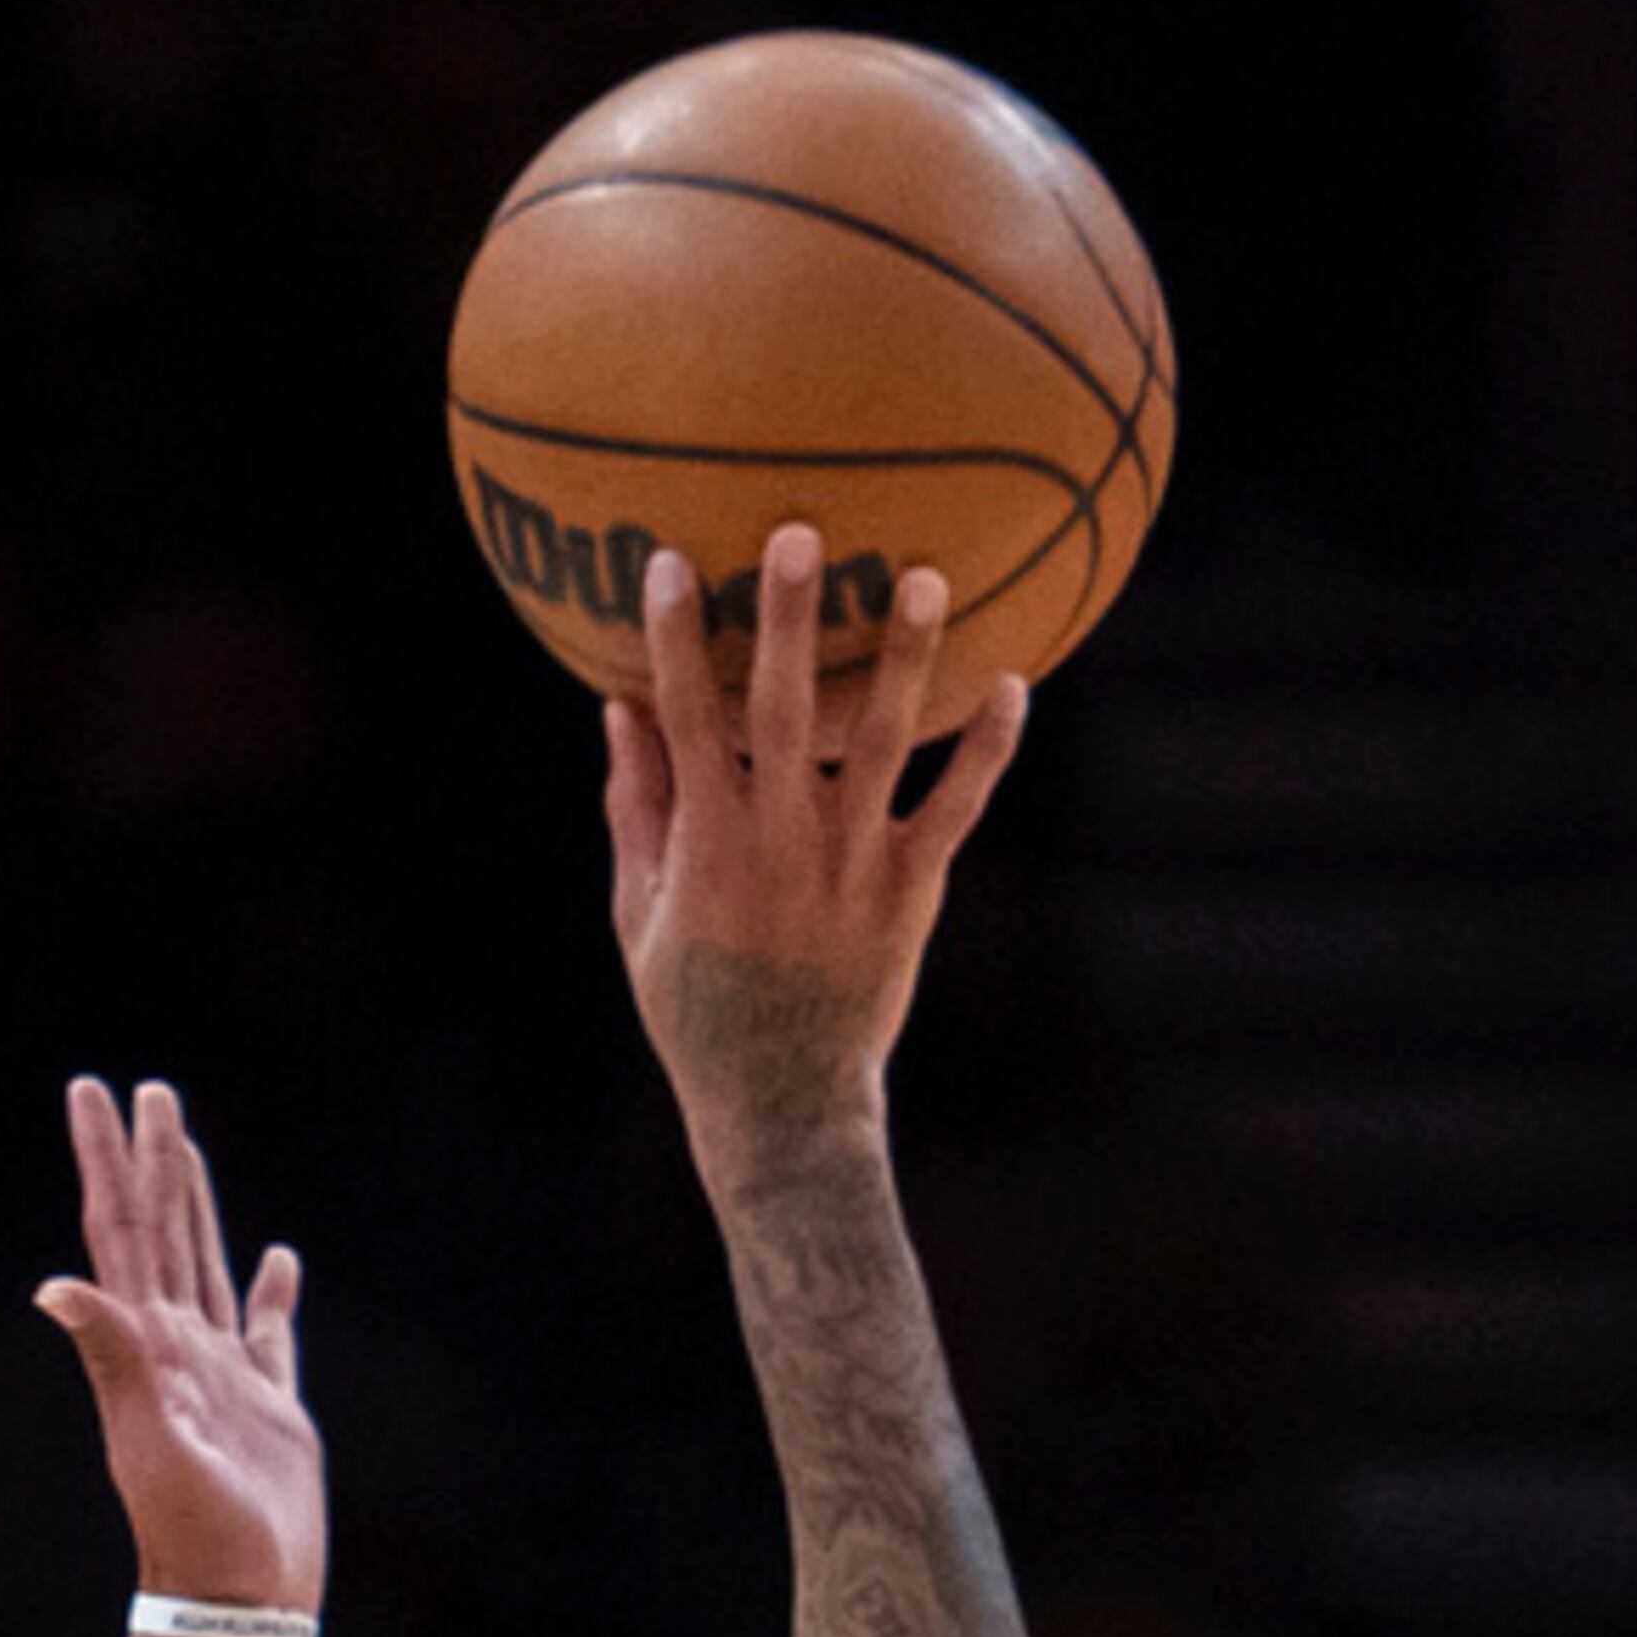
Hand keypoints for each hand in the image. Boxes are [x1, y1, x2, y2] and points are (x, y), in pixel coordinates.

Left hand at [38, 1078, 322, 1621]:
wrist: (240, 1603)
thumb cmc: (195, 1534)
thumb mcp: (150, 1440)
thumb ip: (114, 1358)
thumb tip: (54, 1285)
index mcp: (148, 1345)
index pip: (122, 1231)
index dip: (106, 1160)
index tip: (92, 1091)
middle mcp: (179, 1349)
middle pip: (163, 1231)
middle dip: (153, 1160)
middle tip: (148, 1090)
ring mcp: (225, 1376)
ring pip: (208, 1265)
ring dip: (198, 1206)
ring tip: (189, 1147)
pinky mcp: (271, 1410)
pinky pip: (271, 1333)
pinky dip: (274, 1293)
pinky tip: (280, 1261)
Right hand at [605, 525, 1024, 1191]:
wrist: (782, 1104)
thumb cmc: (698, 1011)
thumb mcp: (641, 918)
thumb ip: (636, 810)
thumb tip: (620, 707)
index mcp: (708, 842)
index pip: (687, 719)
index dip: (678, 640)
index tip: (672, 562)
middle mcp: (782, 840)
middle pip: (786, 710)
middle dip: (791, 620)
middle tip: (803, 532)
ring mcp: (852, 862)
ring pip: (885, 743)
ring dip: (906, 658)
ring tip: (927, 579)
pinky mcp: (910, 890)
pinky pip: (956, 807)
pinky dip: (988, 749)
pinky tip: (1015, 682)